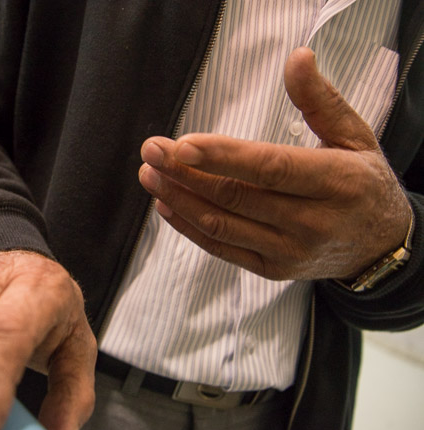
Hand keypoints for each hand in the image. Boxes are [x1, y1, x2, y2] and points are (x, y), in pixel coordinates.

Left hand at [138, 47, 411, 280]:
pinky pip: (222, 249)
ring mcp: (289, 251)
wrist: (380, 246)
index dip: (222, 157)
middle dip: (185, 173)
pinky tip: (166, 205)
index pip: (269, 168)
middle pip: (235, 197)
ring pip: (222, 226)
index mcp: (336, 183)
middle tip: (152, 150)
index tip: (181, 144)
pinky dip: (190, 228)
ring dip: (179, 199)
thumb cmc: (363, 184)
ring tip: (150, 175)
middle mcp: (312, 223)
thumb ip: (321, 101)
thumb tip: (297, 58)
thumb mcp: (355, 137)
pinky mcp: (272, 270)